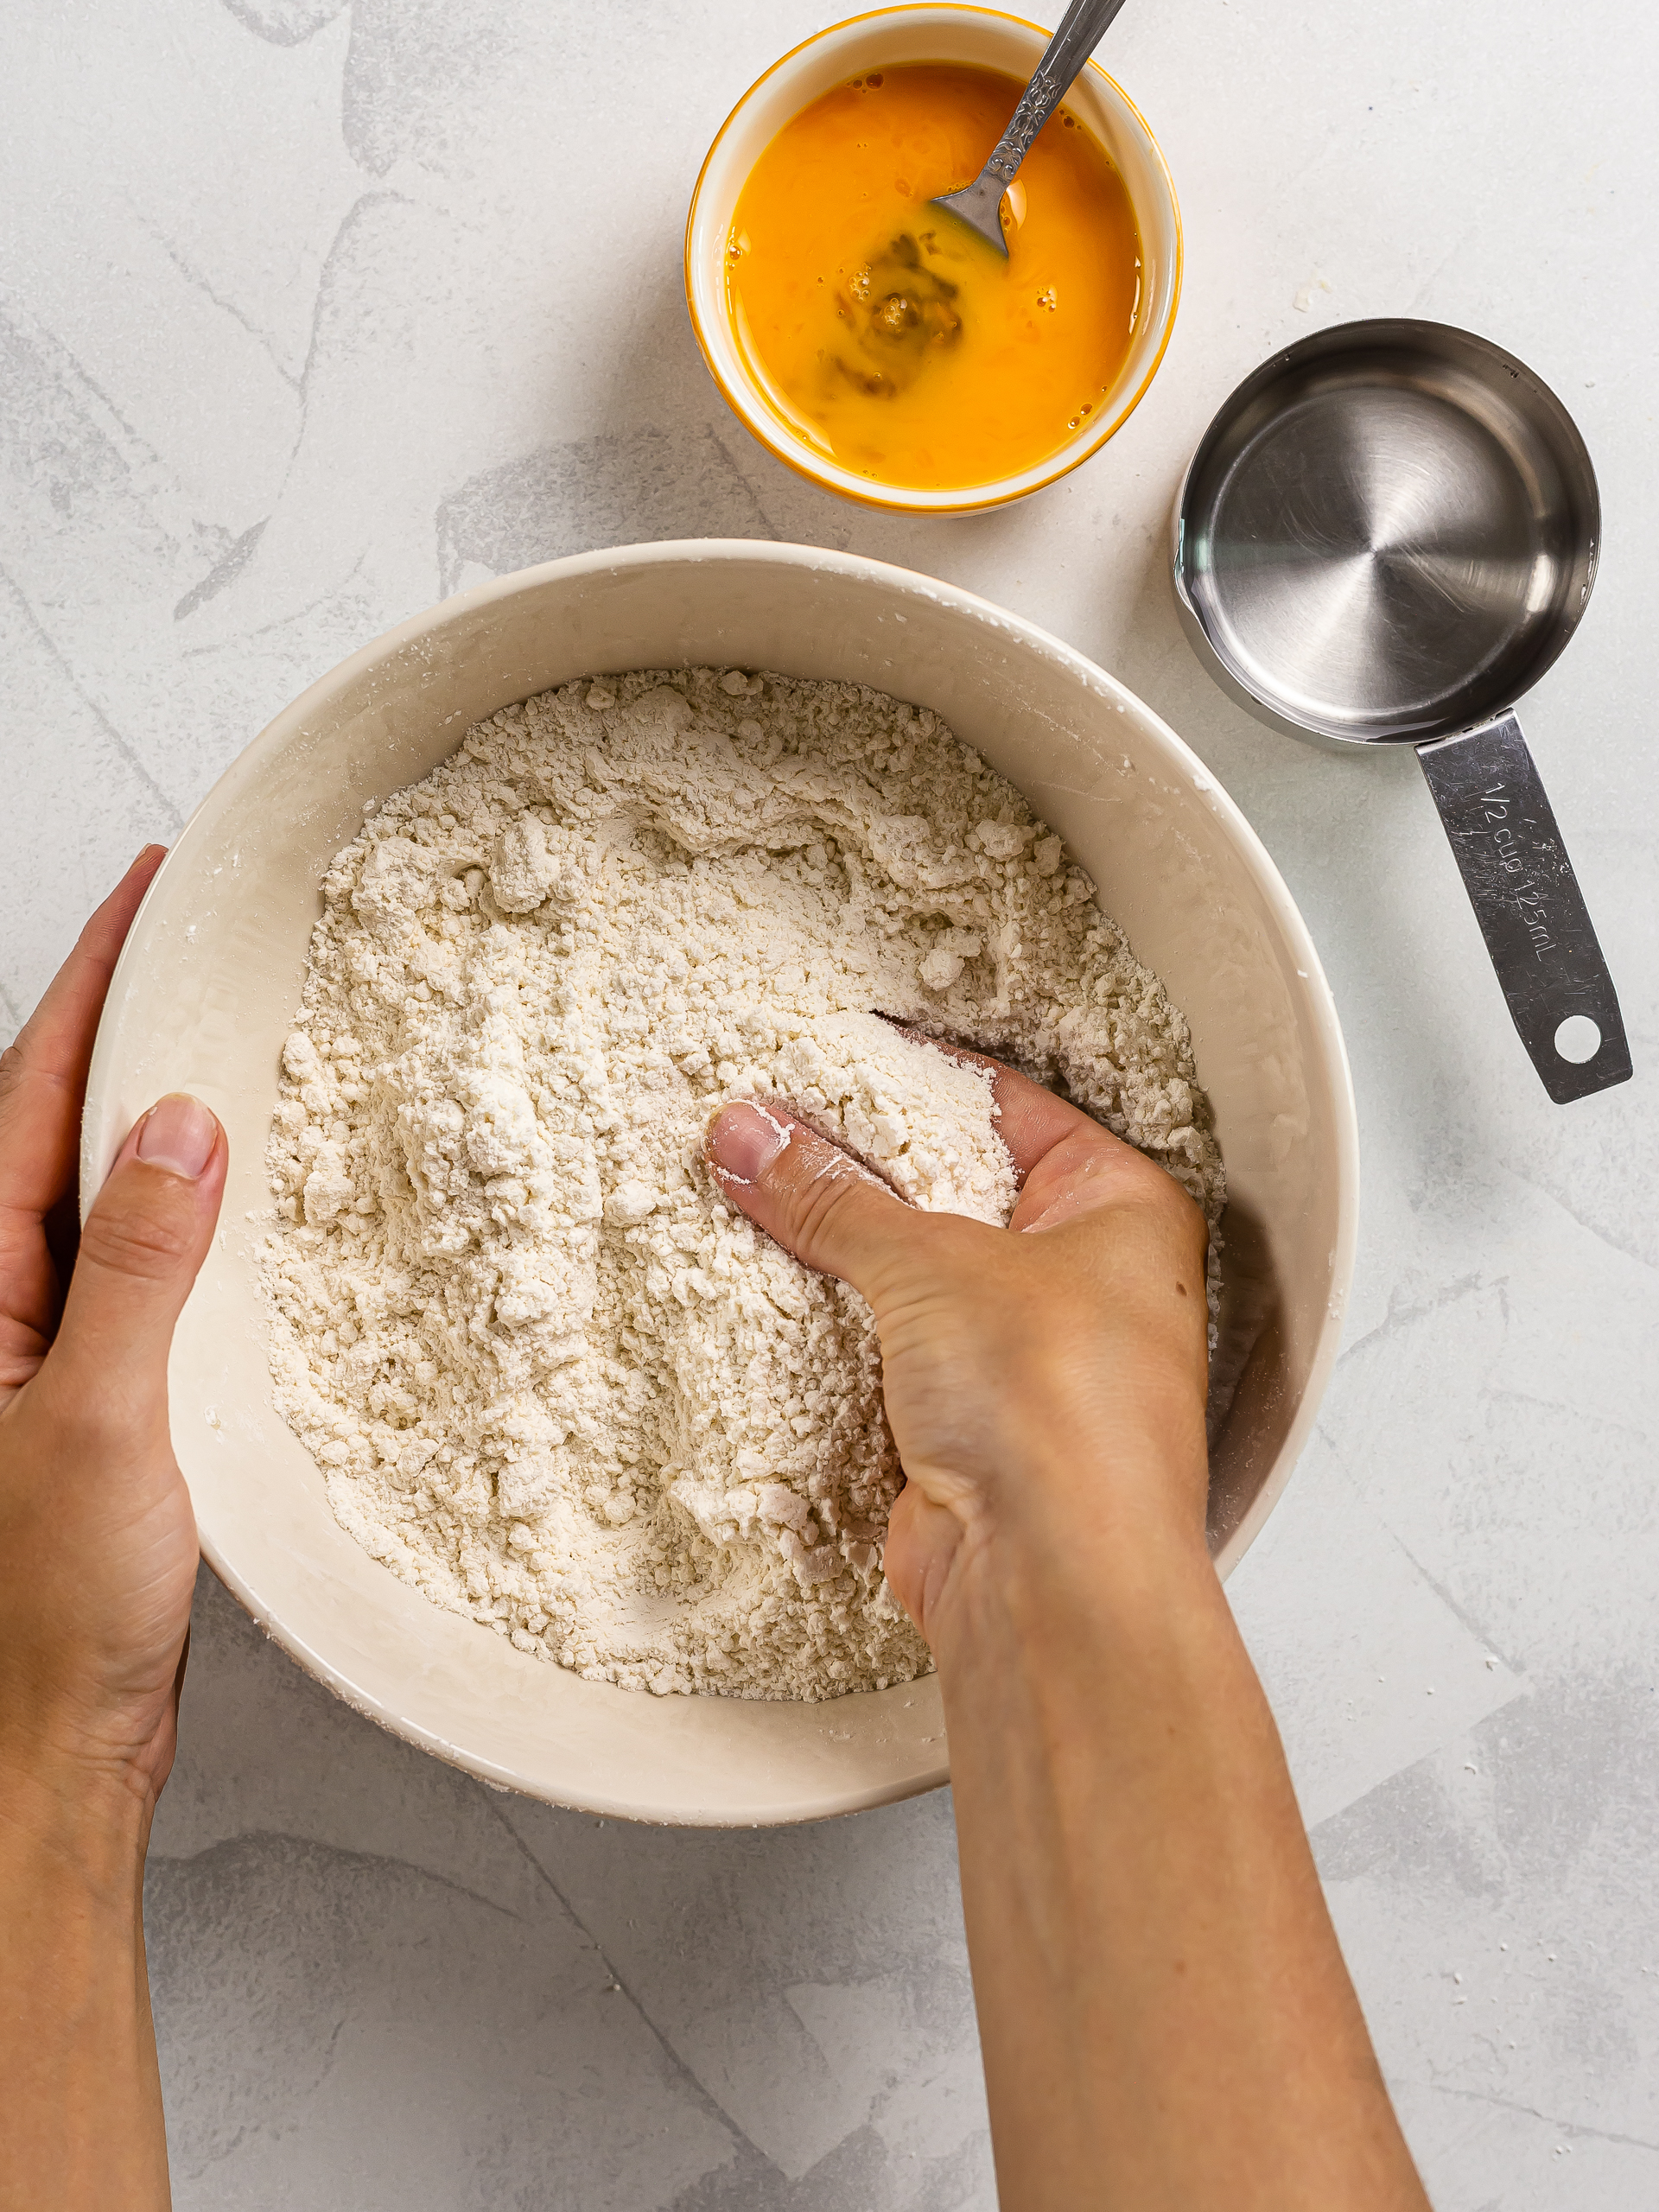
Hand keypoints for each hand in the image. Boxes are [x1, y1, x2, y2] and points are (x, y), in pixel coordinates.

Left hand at [0, 848, 226, 1819]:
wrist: (54, 1747)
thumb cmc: (48, 1613)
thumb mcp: (96, 1424)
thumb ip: (135, 1269)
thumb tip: (178, 1125)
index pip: (26, 1096)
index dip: (88, 983)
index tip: (146, 894)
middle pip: (51, 1118)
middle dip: (115, 1013)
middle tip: (187, 928)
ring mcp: (41, 1341)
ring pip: (98, 1183)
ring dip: (154, 1097)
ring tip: (224, 1022)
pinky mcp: (98, 1385)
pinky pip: (140, 1255)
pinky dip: (190, 1197)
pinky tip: (242, 1185)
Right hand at [703, 1035, 1210, 1645]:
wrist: (1052, 1583)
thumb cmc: (1058, 1409)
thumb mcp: (932, 1263)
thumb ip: (833, 1196)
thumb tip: (756, 1137)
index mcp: (1119, 1208)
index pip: (1009, 1105)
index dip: (918, 1075)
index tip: (832, 1053)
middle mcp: (1087, 1280)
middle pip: (955, 1190)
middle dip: (864, 1164)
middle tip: (773, 1122)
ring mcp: (1029, 1361)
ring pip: (919, 1279)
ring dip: (844, 1251)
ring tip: (753, 1191)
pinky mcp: (972, 1430)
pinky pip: (892, 1353)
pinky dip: (838, 1328)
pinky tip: (771, 1291)